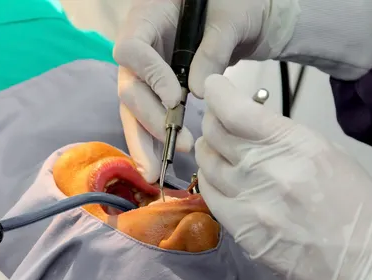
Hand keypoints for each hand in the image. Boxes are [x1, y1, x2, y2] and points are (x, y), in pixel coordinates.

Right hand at [114, 0, 298, 182]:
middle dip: (150, 119)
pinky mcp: (157, 88)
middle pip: (129, 87)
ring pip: (133, 109)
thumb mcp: (229, 21)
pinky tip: (158, 163)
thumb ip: (213, 51)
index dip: (149, 76)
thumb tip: (196, 93)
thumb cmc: (235, 5)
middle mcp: (139, 44)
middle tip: (178, 142)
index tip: (176, 98)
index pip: (132, 48)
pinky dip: (154, 139)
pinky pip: (148, 115)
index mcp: (148, 16)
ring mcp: (146, 69)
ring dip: (145, 140)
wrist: (242, 14)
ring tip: (155, 171)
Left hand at [195, 74, 371, 279]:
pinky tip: (219, 177)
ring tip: (217, 149)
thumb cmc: (357, 206)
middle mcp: (266, 170)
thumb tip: (250, 123)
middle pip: (214, 133)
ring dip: (208, 149)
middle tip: (217, 121)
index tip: (213, 88)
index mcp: (295, 145)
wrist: (365, 264)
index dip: (217, 93)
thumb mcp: (328, 154)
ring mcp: (248, 202)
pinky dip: (209, 179)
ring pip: (206, 162)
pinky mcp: (240, 230)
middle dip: (212, 120)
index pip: (236, 111)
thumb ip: (284, 137)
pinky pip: (208, 194)